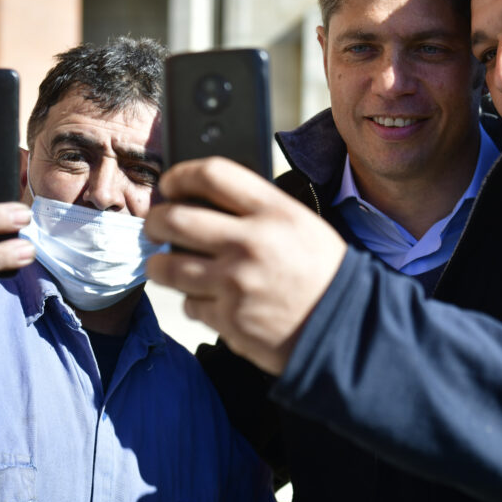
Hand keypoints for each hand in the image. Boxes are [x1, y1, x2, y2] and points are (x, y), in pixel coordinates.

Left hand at [145, 157, 346, 374]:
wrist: (347, 327)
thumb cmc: (323, 273)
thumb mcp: (300, 224)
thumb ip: (255, 210)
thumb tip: (202, 202)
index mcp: (273, 211)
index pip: (211, 175)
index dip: (180, 175)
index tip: (170, 184)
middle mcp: (250, 242)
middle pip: (174, 218)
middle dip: (154, 221)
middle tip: (154, 226)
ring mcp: (235, 283)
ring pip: (167, 267)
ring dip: (161, 265)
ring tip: (168, 265)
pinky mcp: (228, 319)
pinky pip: (189, 304)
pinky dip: (195, 302)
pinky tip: (213, 299)